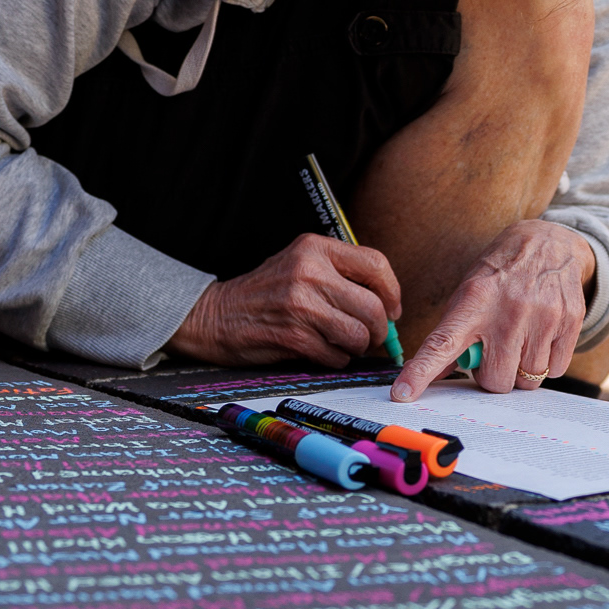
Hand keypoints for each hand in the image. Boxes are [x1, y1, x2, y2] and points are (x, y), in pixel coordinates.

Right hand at [168, 234, 401, 368]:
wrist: (215, 316)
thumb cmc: (265, 292)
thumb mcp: (300, 263)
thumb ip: (340, 273)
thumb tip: (387, 301)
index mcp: (314, 248)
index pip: (375, 264)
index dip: (392, 292)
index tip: (393, 309)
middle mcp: (309, 273)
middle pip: (373, 306)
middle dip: (379, 329)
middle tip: (372, 336)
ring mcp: (301, 306)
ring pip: (358, 335)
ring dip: (358, 346)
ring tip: (344, 343)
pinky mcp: (293, 337)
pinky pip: (337, 356)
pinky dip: (336, 359)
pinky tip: (321, 351)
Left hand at [390, 219, 595, 401]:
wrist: (550, 243)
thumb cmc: (501, 275)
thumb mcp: (470, 293)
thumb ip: (451, 335)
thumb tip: (429, 376)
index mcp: (475, 300)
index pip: (442, 344)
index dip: (421, 372)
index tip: (402, 394)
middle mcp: (509, 310)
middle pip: (496, 380)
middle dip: (494, 375)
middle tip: (496, 352)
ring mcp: (543, 316)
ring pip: (527, 381)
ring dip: (522, 370)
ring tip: (521, 341)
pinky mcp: (570, 322)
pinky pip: (555, 370)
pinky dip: (547, 363)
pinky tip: (542, 337)